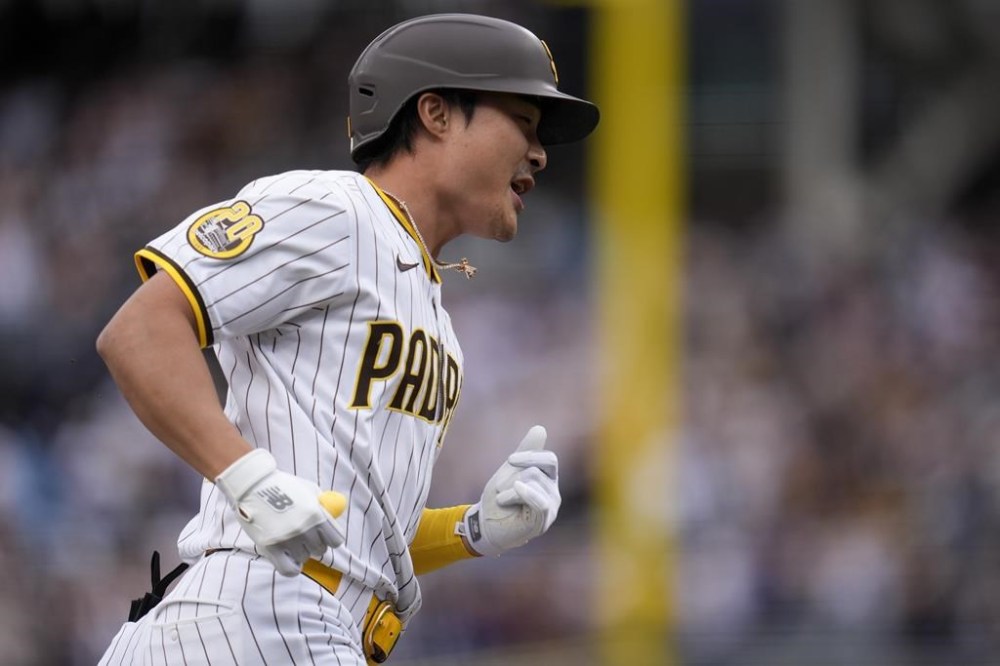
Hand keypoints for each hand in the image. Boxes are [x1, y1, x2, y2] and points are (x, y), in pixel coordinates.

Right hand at [215, 449, 345, 575]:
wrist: (252, 484)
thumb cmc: (282, 485)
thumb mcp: (308, 490)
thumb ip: (322, 505)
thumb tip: (334, 520)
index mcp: (316, 514)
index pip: (335, 540)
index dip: (330, 538)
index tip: (324, 536)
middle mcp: (304, 528)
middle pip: (320, 550)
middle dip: (314, 544)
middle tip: (303, 536)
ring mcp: (288, 539)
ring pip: (303, 558)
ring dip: (299, 552)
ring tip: (289, 539)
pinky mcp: (271, 548)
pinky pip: (288, 569)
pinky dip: (291, 567)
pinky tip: (288, 558)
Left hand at [461, 426, 559, 556]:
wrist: (484, 524)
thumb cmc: (498, 497)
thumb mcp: (510, 470)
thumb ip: (526, 451)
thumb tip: (540, 428)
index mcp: (548, 479)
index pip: (549, 459)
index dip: (530, 456)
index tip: (510, 460)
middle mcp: (553, 492)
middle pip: (537, 470)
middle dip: (513, 475)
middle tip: (501, 489)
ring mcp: (550, 508)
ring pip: (534, 483)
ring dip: (510, 490)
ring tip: (503, 500)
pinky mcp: (543, 521)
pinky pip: (540, 502)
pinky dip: (526, 493)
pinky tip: (516, 491)